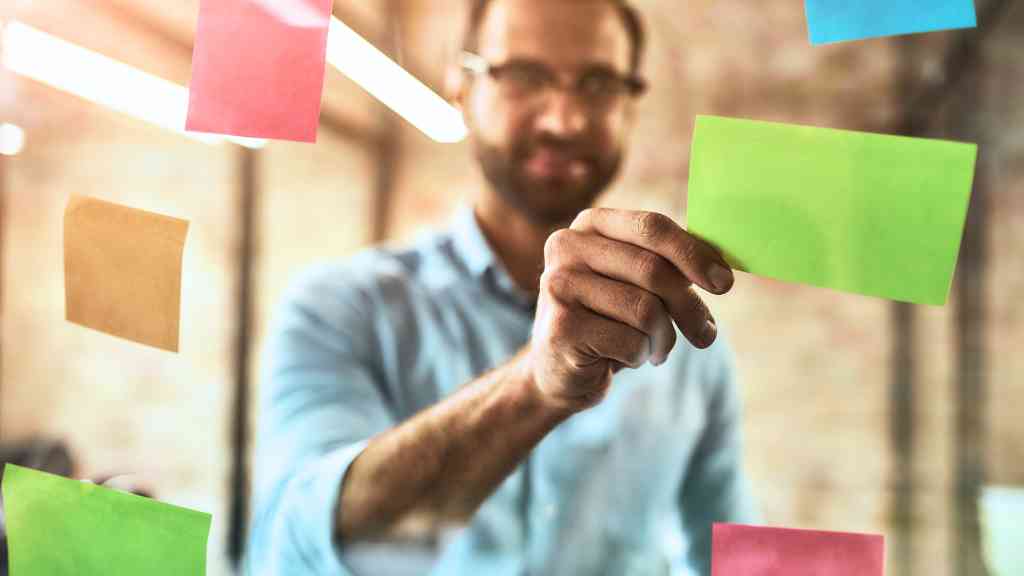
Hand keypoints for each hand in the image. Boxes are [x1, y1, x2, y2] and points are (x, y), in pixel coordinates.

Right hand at [527, 208, 733, 411]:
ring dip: (663, 337)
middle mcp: (567, 246)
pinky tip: (626, 357)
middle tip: (706, 334)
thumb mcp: (636, 282)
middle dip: (689, 306)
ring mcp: (558, 285)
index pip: (651, 226)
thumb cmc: (608, 318)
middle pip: (652, 270)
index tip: (725, 283)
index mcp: (589, 224)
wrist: (559, 367)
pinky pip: (630, 342)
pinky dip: (641, 356)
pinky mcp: (561, 328)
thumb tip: (721, 268)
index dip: (693, 254)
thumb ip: (669, 264)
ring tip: (656, 347)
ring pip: (645, 310)